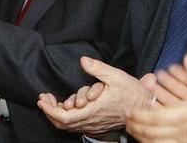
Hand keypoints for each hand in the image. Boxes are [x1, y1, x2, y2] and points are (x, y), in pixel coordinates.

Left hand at [37, 57, 153, 135]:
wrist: (144, 107)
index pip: (64, 117)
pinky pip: (76, 126)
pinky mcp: (96, 126)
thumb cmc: (131, 92)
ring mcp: (93, 125)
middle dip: (49, 111)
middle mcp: (91, 121)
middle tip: (44, 98)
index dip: (50, 110)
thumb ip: (98, 68)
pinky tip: (67, 106)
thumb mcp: (116, 75)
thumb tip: (83, 60)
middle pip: (62, 124)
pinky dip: (67, 117)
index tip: (42, 99)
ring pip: (68, 126)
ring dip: (57, 114)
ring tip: (52, 100)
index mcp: (93, 111)